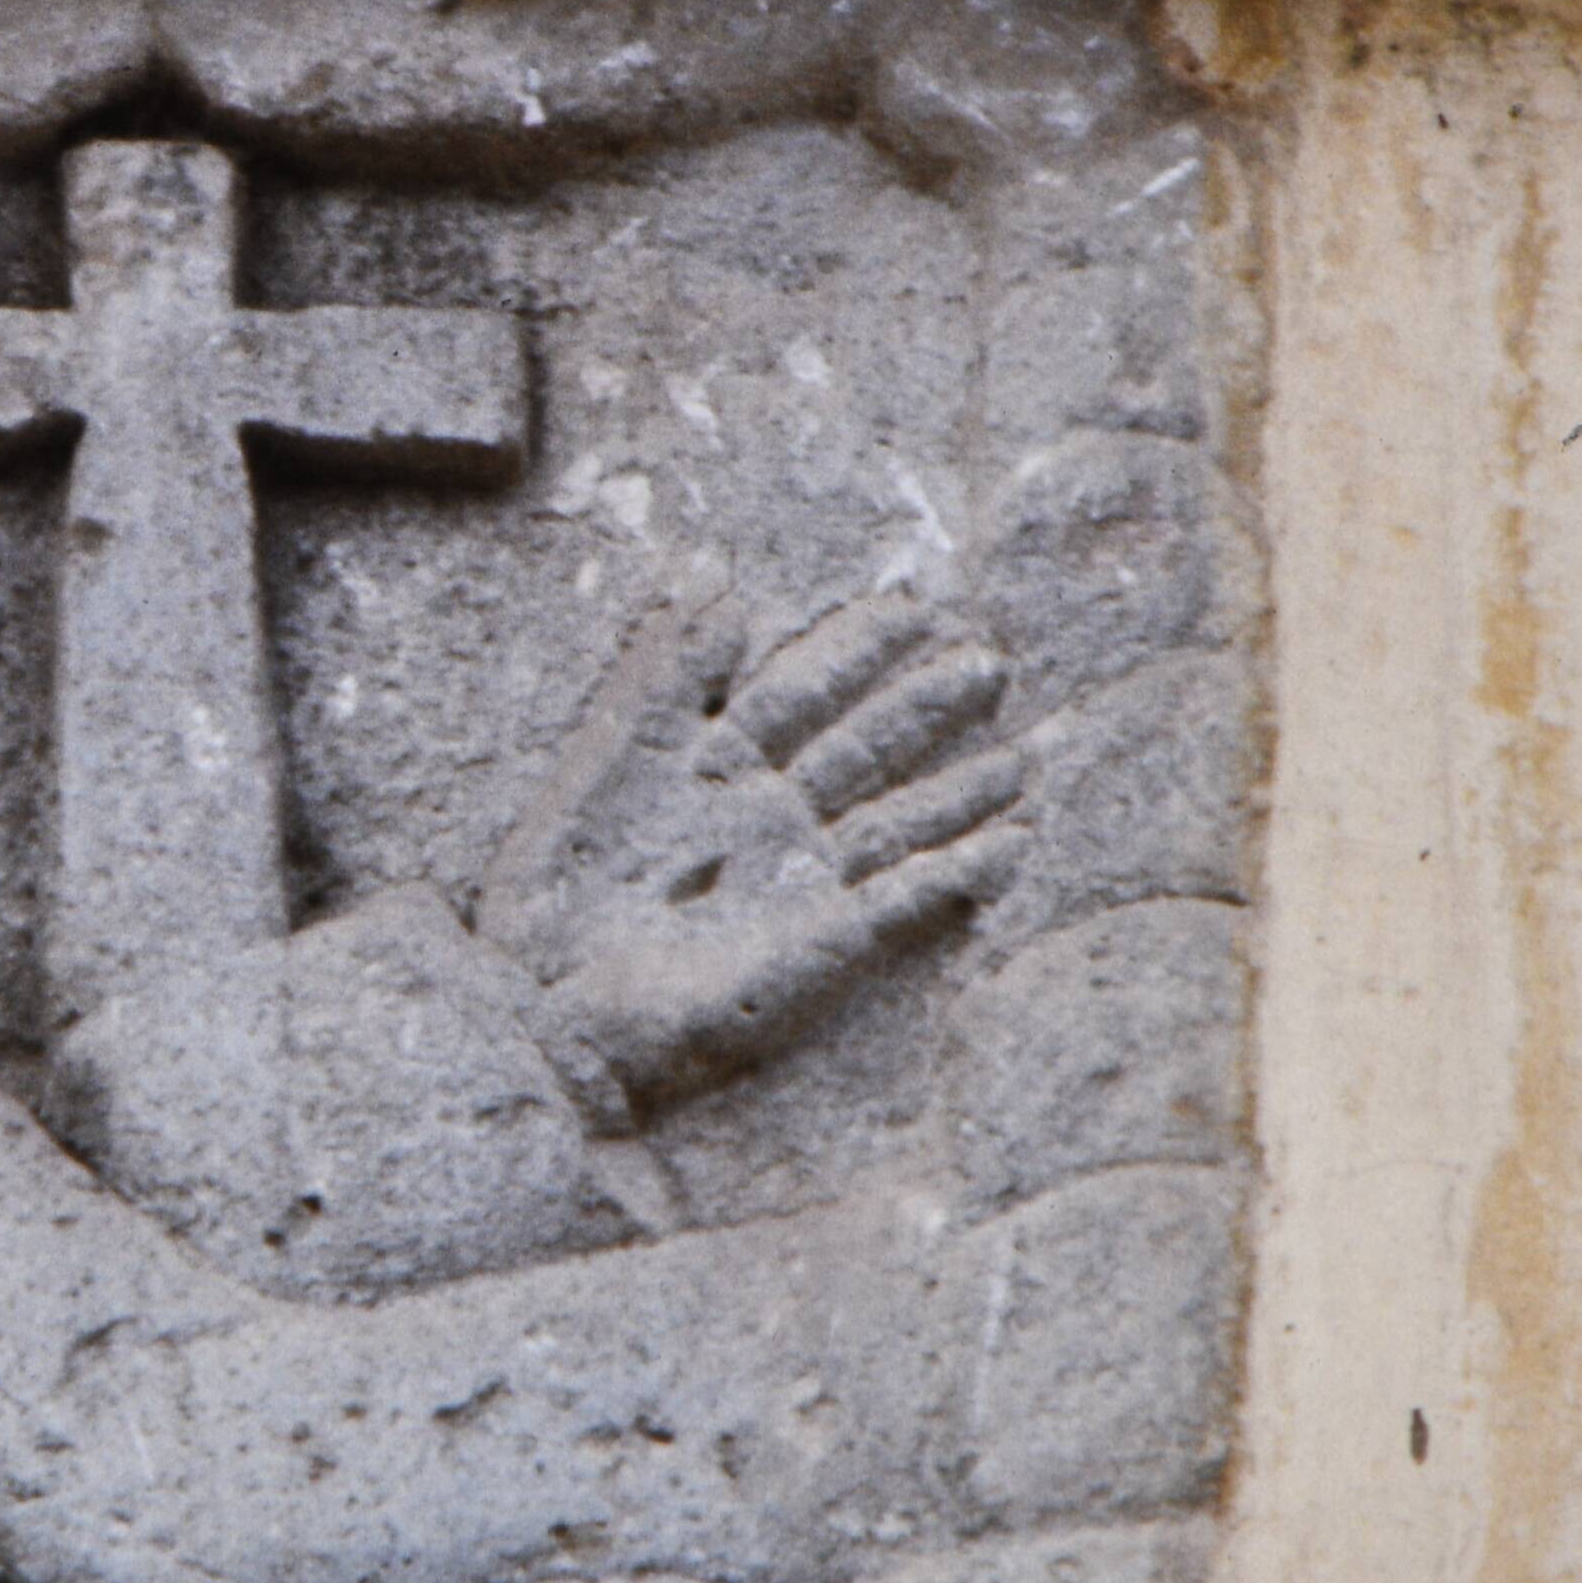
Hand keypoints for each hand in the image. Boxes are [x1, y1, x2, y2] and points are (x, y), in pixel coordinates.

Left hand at [469, 588, 1030, 1115]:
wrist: (562, 999)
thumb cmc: (568, 885)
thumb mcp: (615, 761)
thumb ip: (669, 674)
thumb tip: (722, 583)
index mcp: (715, 770)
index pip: (797, 692)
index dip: (851, 649)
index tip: (909, 603)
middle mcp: (770, 818)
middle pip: (860, 747)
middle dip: (921, 705)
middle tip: (987, 657)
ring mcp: (802, 877)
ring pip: (896, 818)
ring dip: (958, 791)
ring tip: (1019, 759)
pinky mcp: (827, 937)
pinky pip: (906, 896)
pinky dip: (960, 869)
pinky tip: (1013, 843)